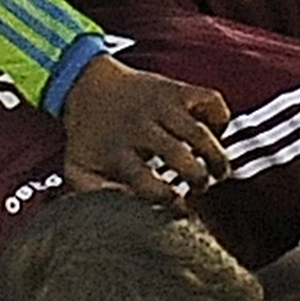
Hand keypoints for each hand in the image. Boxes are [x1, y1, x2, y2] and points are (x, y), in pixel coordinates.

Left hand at [59, 51, 229, 200]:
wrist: (84, 82)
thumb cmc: (87, 135)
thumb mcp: (78, 168)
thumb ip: (94, 196)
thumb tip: (122, 217)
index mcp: (117, 152)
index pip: (147, 183)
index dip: (169, 200)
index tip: (180, 208)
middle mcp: (140, 127)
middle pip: (180, 157)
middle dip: (198, 179)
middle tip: (201, 188)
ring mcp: (160, 105)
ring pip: (199, 133)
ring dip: (216, 156)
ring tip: (219, 172)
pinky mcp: (175, 88)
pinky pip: (210, 100)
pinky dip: (221, 118)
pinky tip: (214, 134)